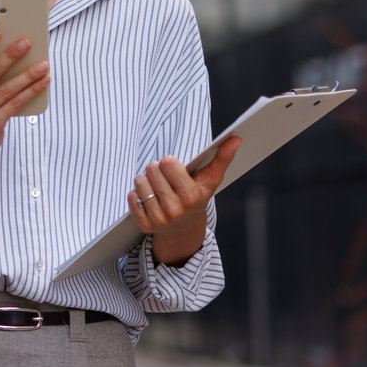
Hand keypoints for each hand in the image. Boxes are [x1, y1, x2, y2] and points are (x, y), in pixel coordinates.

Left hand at [127, 136, 241, 265]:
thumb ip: (222, 158)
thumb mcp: (211, 179)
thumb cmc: (197, 196)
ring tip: (157, 187)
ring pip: (139, 182)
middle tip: (164, 178)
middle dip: (156, 169)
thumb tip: (236, 138)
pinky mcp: (145, 225)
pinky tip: (148, 198)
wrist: (185, 228)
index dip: (169, 162)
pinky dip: (136, 194)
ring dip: (145, 181)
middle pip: (151, 170)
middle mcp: (175, 210)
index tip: (173, 167)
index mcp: (191, 196)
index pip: (167, 163)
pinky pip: (130, 197)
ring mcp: (159, 219)